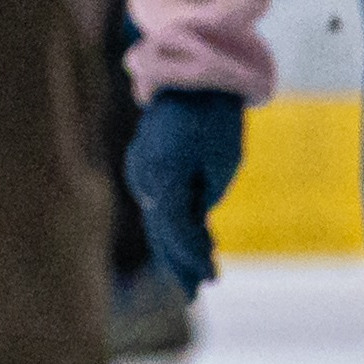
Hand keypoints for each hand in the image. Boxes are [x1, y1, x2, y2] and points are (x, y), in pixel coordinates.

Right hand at [128, 89, 247, 292]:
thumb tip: (195, 217)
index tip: (208, 280)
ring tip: (193, 274)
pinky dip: (171, 222)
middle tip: (194, 294)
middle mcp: (145, 179)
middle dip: (179, 263)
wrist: (190, 70)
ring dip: (175, 245)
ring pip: (158, 218)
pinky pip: (159, 200)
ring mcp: (141, 170)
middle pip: (161, 231)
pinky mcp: (145, 163)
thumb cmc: (212, 112)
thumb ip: (207, 194)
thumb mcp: (222, 159)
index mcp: (163, 180)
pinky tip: (189, 238)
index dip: (191, 259)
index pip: (176, 232)